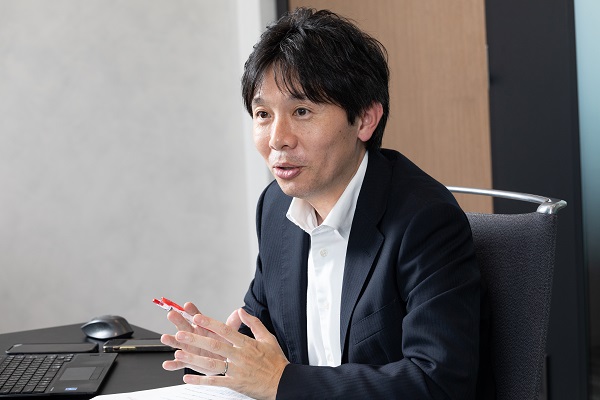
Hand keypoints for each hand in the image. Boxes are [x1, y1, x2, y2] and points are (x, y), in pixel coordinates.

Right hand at [160, 302, 226, 363]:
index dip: (192, 310)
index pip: (196, 315)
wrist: (223, 361)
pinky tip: (167, 364)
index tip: (187, 305)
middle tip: (171, 314)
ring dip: (171, 340)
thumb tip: (239, 311)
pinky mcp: (188, 361)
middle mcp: (193, 335)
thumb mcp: (229, 333)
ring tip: (165, 338)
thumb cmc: (223, 344)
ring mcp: (189, 348)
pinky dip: (173, 364)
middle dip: (177, 320)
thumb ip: (232, 323)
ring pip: (178, 343)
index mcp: (202, 326)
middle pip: (184, 326)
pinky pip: (179, 363)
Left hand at [164, 308, 288, 399]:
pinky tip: (188, 377)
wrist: (283, 382)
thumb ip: (253, 323)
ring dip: (194, 358)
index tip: (197, 318)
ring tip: (179, 353)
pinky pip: (215, 381)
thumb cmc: (276, 361)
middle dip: (196, 339)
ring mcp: (237, 370)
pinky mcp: (235, 383)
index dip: (210, 323)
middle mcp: (240, 356)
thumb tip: (241, 310)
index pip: (225, 330)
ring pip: (211, 363)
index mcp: (247, 344)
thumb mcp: (268, 338)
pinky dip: (200, 380)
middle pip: (214, 345)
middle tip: (180, 333)